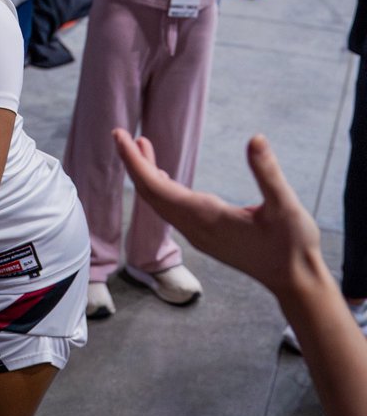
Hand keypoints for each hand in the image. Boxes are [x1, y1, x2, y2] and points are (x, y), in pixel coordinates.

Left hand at [112, 129, 321, 298]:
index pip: (156, 186)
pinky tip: (163, 174)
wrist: (295, 281)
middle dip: (133, 163)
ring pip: (160, 202)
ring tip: (141, 144)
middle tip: (120, 134)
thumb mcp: (286, 206)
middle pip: (151, 193)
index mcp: (206, 216)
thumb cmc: (293, 245)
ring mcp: (197, 234)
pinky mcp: (204, 236)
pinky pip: (171, 209)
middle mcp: (194, 227)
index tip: (119, 137)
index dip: (135, 161)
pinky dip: (161, 187)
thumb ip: (268, 173)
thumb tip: (256, 140)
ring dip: (147, 173)